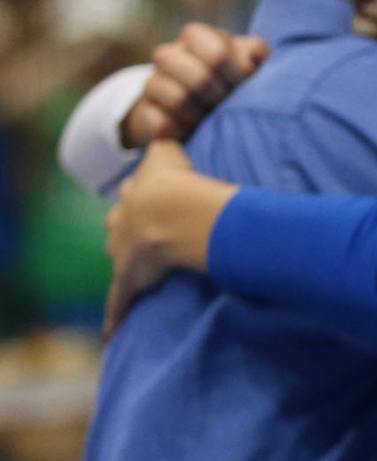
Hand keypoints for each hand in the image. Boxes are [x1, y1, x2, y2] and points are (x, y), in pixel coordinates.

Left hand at [103, 140, 236, 334]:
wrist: (170, 212)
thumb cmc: (179, 183)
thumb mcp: (170, 152)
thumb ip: (167, 141)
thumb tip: (164, 126)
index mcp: (135, 194)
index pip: (135, 194)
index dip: (146, 196)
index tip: (156, 199)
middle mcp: (122, 222)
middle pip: (120, 225)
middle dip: (130, 229)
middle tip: (147, 236)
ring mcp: (124, 252)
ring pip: (120, 258)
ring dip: (128, 264)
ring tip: (142, 273)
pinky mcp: (130, 280)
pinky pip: (120, 301)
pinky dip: (116, 317)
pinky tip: (112, 334)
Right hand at [120, 23, 269, 146]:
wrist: (196, 111)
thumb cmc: (231, 81)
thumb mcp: (248, 63)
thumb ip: (254, 54)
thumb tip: (254, 56)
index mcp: (198, 38)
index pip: (216, 51)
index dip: (235, 71)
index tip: (244, 81)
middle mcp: (170, 55)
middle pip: (199, 77)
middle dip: (219, 95)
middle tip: (226, 102)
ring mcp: (153, 82)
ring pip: (178, 99)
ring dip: (201, 114)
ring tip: (209, 117)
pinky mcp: (144, 111)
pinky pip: (161, 124)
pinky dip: (180, 132)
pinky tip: (189, 130)